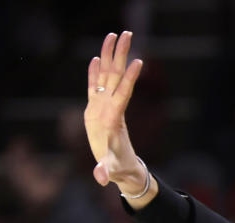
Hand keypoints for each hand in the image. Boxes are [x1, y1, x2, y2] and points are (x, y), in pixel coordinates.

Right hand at [84, 32, 145, 193]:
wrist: (120, 167)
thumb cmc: (118, 169)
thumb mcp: (112, 171)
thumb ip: (106, 171)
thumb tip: (101, 177)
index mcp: (114, 119)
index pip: (124, 94)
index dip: (130, 79)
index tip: (139, 62)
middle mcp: (111, 108)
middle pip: (116, 76)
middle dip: (120, 55)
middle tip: (126, 33)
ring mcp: (103, 107)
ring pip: (106, 76)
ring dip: (109, 56)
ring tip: (113, 35)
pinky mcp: (95, 110)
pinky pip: (95, 86)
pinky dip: (95, 72)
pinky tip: (97, 57)